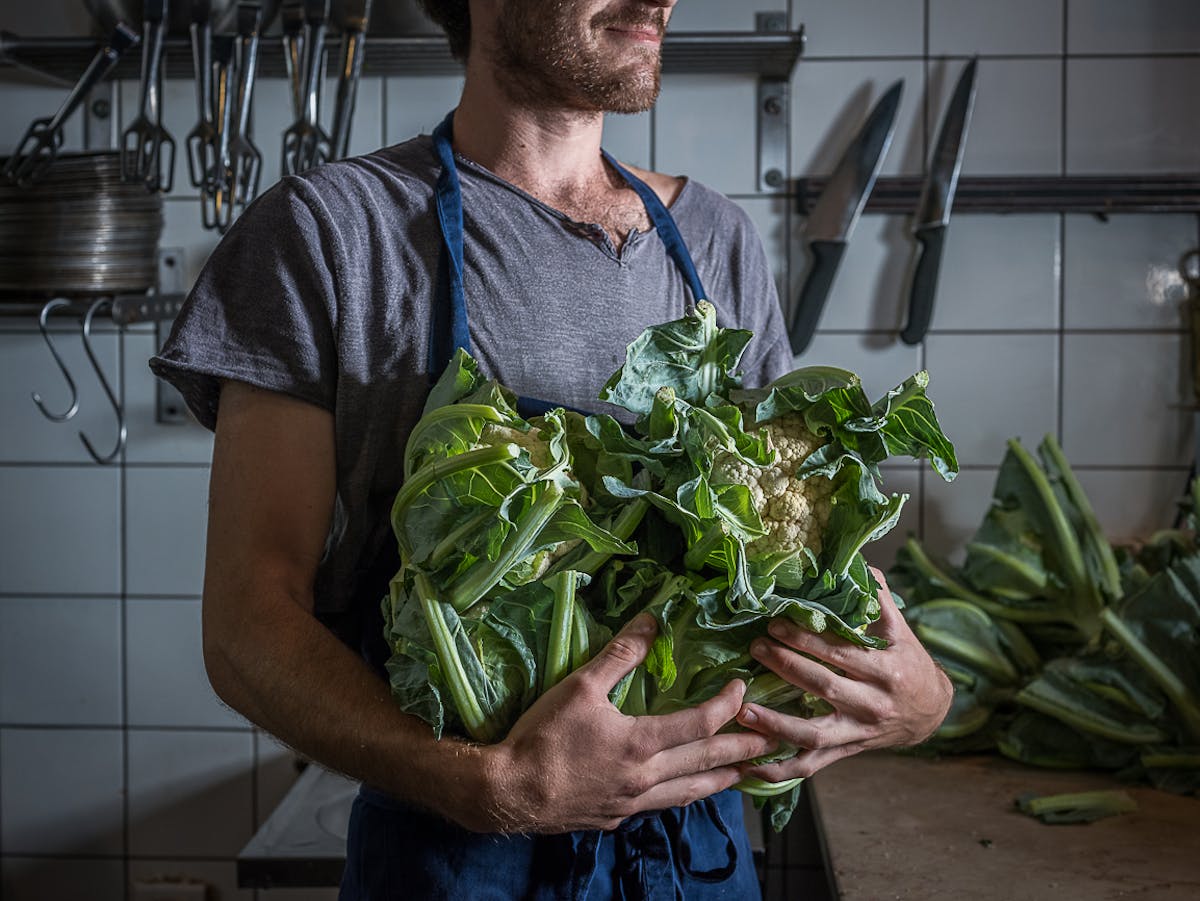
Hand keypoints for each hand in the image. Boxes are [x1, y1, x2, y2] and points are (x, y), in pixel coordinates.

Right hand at [467, 614, 776, 833]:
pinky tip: (679, 792)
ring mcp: (630, 803)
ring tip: (742, 776)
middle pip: (705, 763)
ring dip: (719, 781)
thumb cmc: (542, 736)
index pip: (700, 724)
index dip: (726, 705)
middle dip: (741, 751)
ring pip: (687, 793)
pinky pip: (657, 807)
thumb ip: (620, 656)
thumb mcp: (579, 686)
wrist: (506, 792)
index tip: (743, 689)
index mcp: (640, 744)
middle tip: (773, 742)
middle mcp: (644, 778)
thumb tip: (650, 622)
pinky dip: (679, 796)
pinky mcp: (612, 818)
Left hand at [735, 567, 951, 782]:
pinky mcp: (847, 752)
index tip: (776, 624)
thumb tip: (855, 562)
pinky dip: (780, 768)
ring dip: (776, 724)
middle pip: (823, 686)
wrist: (932, 711)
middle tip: (756, 647)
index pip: (840, 652)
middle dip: (786, 666)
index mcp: (887, 670)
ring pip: (814, 733)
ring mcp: (858, 732)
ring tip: (743, 710)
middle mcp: (873, 704)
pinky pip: (811, 765)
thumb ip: (876, 595)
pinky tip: (750, 764)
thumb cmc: (909, 662)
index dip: (807, 639)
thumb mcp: (900, 628)